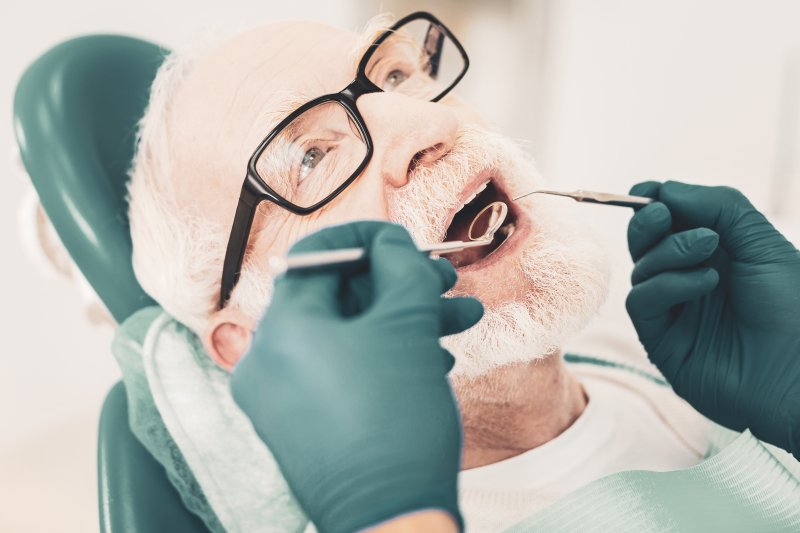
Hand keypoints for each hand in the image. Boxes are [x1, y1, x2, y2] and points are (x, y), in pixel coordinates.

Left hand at [231, 221, 482, 532]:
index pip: (316, 255)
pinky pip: (340, 372)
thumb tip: (389, 243)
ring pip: (347, 336)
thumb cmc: (398, 419)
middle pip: (337, 297)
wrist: (394, 520)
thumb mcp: (406, 325)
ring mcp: (280, 397)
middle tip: (445, 283)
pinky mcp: (300, 424)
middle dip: (399, 286)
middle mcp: (267, 360)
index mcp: (281, 328)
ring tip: (458, 322)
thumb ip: (400, 267)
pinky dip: (383, 358)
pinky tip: (434, 360)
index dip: (367, 238)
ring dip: (403, 322)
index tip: (404, 239)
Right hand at [626, 181, 799, 456]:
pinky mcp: (661, 339)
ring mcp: (674, 310)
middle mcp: (688, 278)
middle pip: (645, 242)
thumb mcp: (763, 244)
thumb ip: (720, 207)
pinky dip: (668, 283)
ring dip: (670, 251)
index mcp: (715, 253)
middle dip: (648, 222)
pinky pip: (642, 300)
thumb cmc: (793, 310)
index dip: (653, 202)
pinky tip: (706, 282)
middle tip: (664, 214)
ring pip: (641, 268)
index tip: (646, 192)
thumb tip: (665, 190)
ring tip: (708, 251)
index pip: (669, 221)